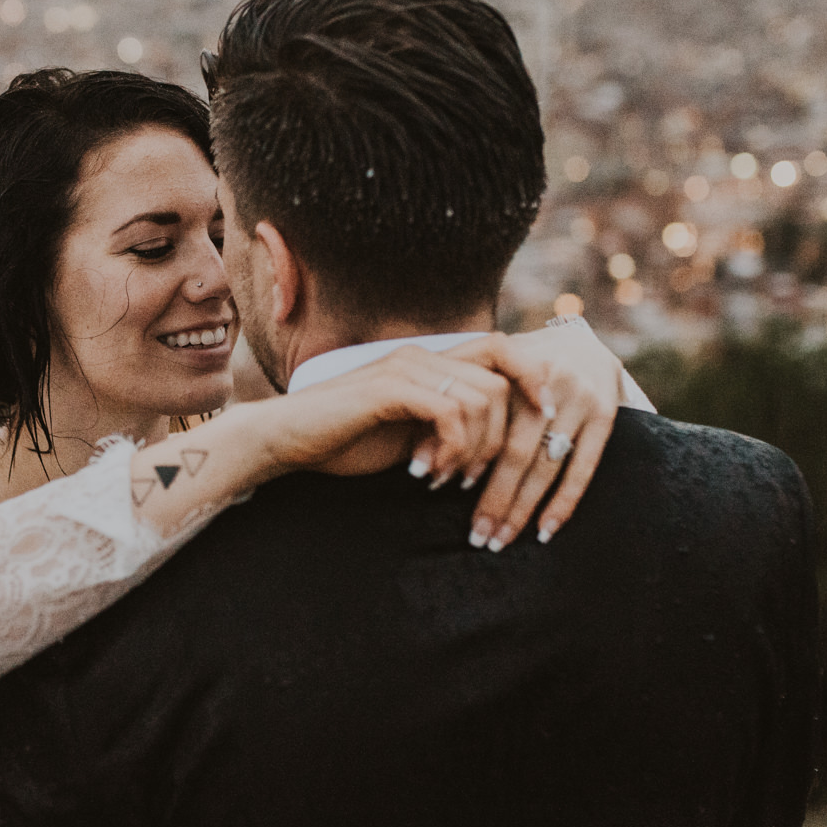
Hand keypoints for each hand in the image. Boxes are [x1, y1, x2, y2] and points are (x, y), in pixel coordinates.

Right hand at [256, 345, 512, 482]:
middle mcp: (422, 356)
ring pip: (481, 400)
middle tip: (470, 477)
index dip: (532, 378)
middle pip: (500, 383)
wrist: (287, 439)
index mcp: (430, 362)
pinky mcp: (390, 389)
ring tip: (445, 477)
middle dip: (499, 438)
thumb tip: (499, 444)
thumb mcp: (410, 434)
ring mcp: (405, 368)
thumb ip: (448, 427)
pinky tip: (424, 472)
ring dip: (473, 450)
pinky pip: (450, 413)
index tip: (539, 421)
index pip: (502, 349)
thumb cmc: (344, 441)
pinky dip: (449, 450)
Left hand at [443, 323, 627, 550]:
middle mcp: (550, 382)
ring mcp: (582, 398)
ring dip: (523, 508)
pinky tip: (545, 531)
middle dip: (494, 498)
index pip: (484, 425)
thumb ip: (458, 404)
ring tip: (500, 539)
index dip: (461, 458)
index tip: (437, 488)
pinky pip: (584, 467)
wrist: (583, 340)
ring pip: (547, 465)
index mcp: (513, 370)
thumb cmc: (517, 366)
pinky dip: (564, 501)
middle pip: (516, 451)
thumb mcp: (489, 371)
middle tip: (475, 536)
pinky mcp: (607, 414)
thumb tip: (420, 460)